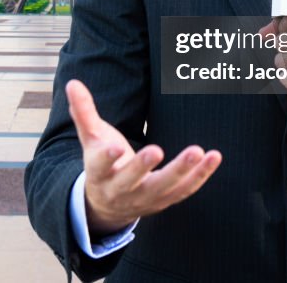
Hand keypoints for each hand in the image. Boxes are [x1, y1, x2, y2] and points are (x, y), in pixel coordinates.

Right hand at [65, 79, 222, 234]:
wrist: (109, 204)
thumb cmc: (100, 162)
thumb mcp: (90, 138)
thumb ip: (84, 111)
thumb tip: (72, 82)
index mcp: (98, 173)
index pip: (100, 166)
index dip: (107, 158)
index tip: (116, 147)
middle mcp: (120, 190)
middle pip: (132, 181)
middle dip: (143, 167)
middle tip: (157, 150)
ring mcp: (144, 198)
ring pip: (163, 188)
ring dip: (182, 171)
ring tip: (198, 151)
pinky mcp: (164, 201)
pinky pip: (184, 190)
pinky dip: (200, 176)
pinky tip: (214, 157)